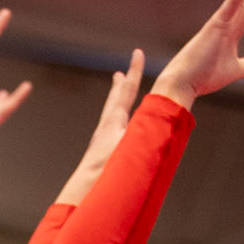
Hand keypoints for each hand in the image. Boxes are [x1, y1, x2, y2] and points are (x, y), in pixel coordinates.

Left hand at [58, 52, 144, 204]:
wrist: (82, 191)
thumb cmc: (106, 171)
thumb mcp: (130, 146)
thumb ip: (145, 132)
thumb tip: (162, 120)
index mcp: (113, 121)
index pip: (126, 91)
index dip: (134, 71)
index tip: (137, 53)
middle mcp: (104, 128)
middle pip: (114, 100)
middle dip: (120, 85)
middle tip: (119, 73)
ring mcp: (100, 141)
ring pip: (109, 116)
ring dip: (115, 104)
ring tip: (115, 98)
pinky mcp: (98, 154)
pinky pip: (108, 132)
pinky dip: (114, 125)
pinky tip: (114, 132)